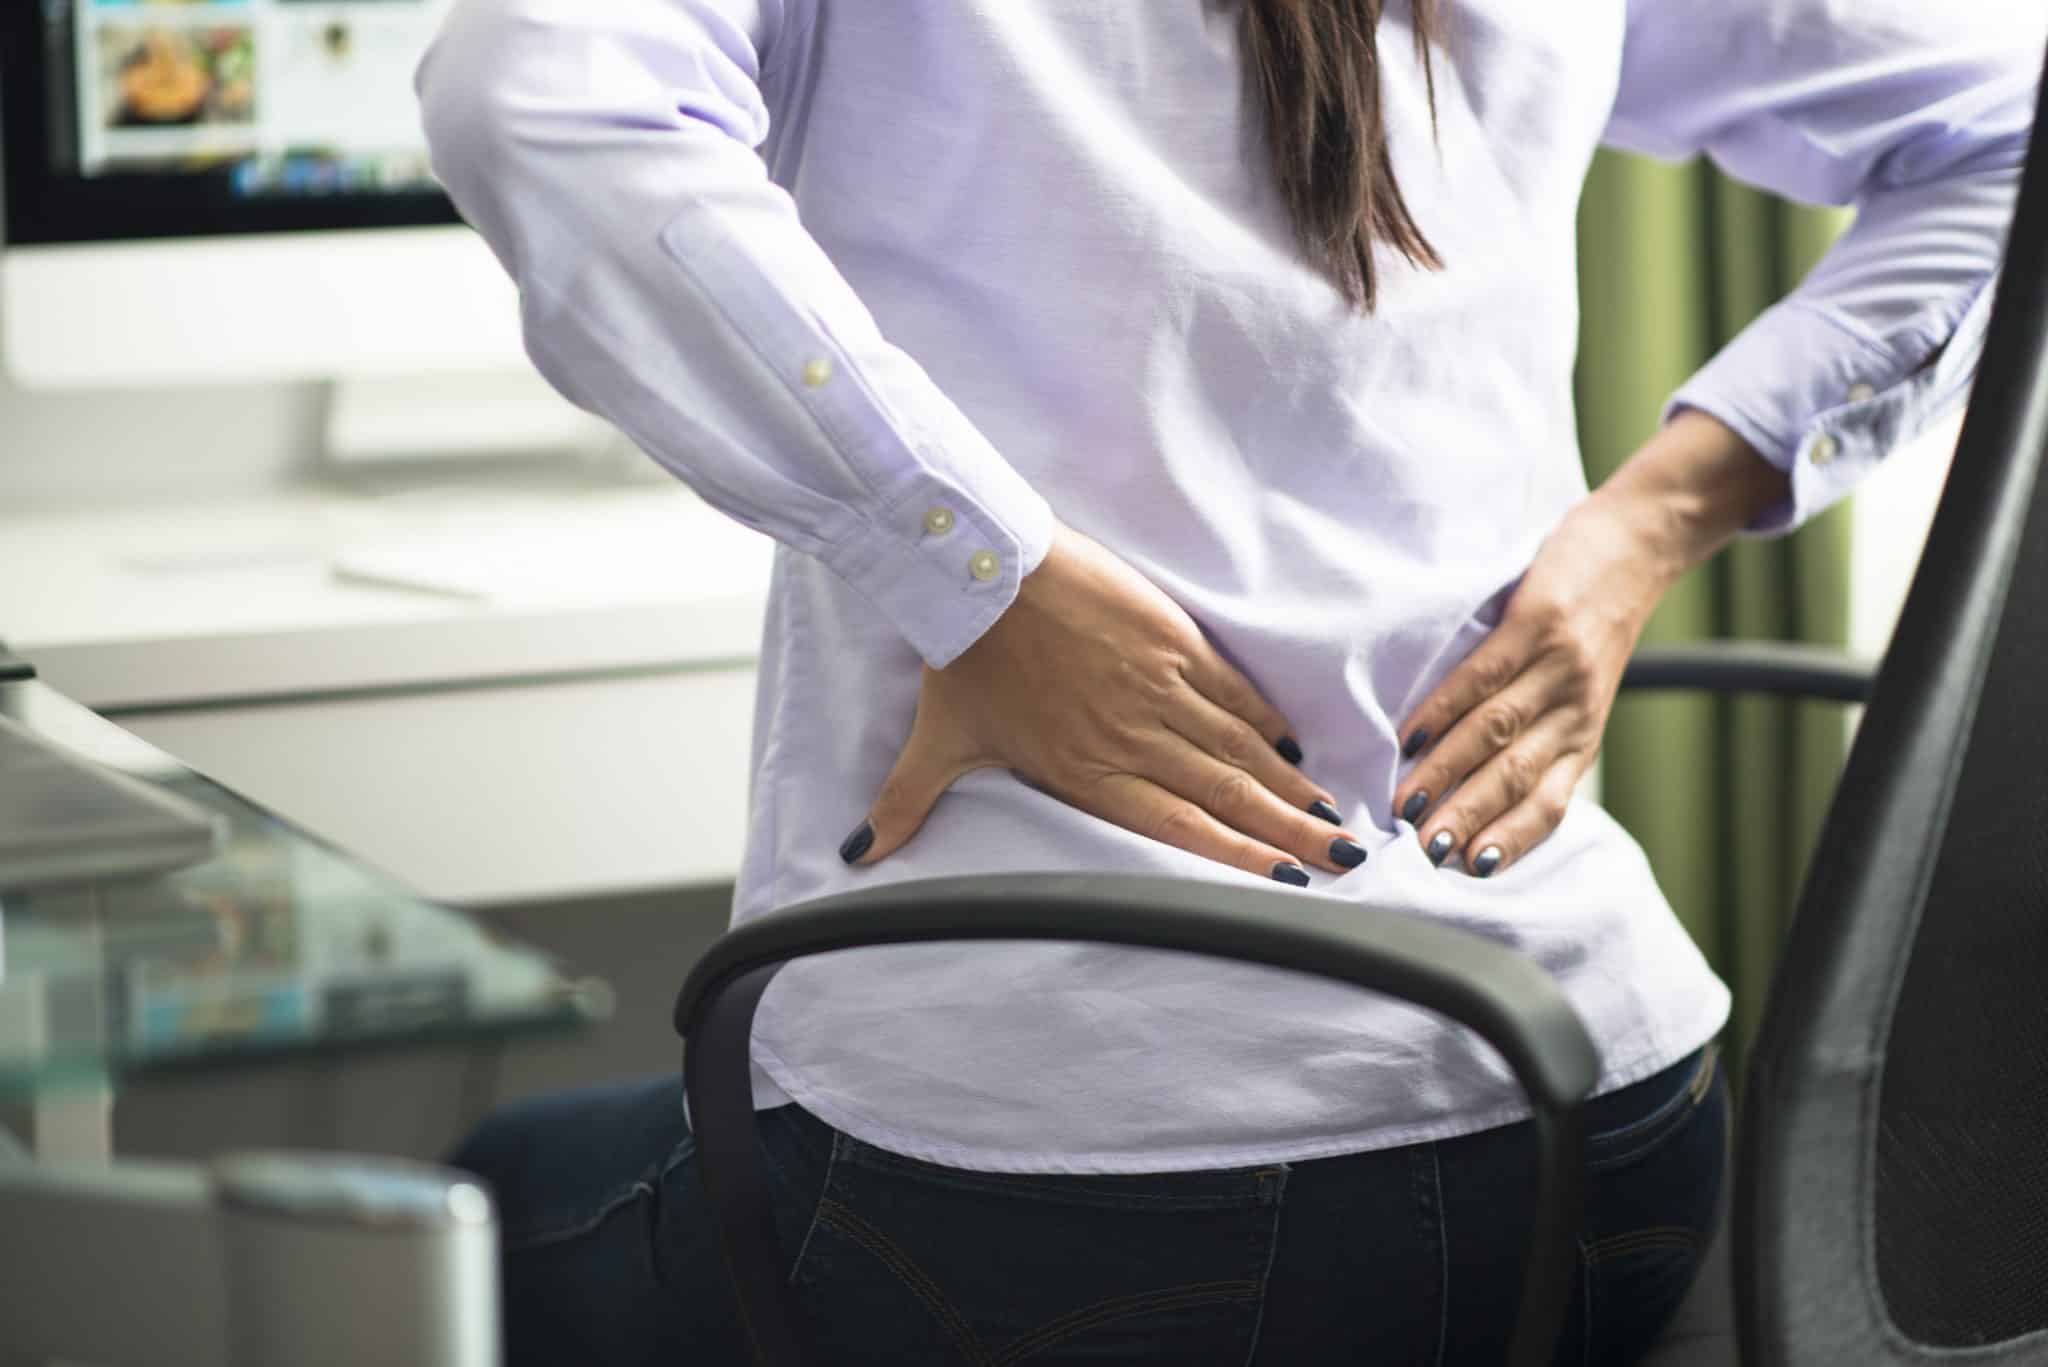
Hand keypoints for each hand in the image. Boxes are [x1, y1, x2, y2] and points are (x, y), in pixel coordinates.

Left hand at [843, 523, 1370, 881]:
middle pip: (1226, 796)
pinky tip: (1292, 744)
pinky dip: (1264, 720)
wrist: (984, 568)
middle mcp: (1133, 740)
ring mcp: (1159, 688)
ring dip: (1288, 784)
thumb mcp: (936, 740)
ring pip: (1239, 748)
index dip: (1238, 860)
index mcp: (1086, 773)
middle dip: (1288, 833)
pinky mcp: (1172, 641)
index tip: (1288, 884)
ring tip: (1331, 813)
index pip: (1179, 828)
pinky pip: (1231, 691)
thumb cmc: (962, 658)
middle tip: (1342, 860)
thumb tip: (854, 854)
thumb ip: (905, 804)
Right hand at [1391, 410, 1788, 876]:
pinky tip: (1412, 734)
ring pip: (1494, 733)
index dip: (1509, 839)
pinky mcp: (1538, 623)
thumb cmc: (1596, 625)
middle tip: (1421, 849)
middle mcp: (1574, 712)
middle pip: (1513, 777)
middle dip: (1465, 818)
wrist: (1639, 546)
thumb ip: (1540, 737)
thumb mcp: (1580, 695)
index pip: (1546, 805)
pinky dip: (1444, 708)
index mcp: (1582, 739)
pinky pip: (1485, 676)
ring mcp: (1558, 667)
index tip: (1467, 869)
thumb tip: (1474, 788)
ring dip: (1446, 772)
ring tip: (1406, 802)